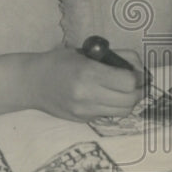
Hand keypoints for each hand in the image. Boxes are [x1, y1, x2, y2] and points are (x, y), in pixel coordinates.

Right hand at [23, 47, 144, 121]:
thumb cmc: (60, 62)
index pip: (128, 82)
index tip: (136, 72)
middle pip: (129, 100)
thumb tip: (139, 67)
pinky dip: (114, 106)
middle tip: (136, 82)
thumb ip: (114, 57)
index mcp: (88, 73)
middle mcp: (87, 95)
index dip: (137, 76)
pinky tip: (108, 96)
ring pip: (123, 111)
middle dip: (138, 90)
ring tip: (125, 90)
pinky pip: (109, 114)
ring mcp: (84, 111)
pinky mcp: (82, 120)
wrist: (32, 82)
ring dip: (129, 101)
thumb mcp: (87, 51)